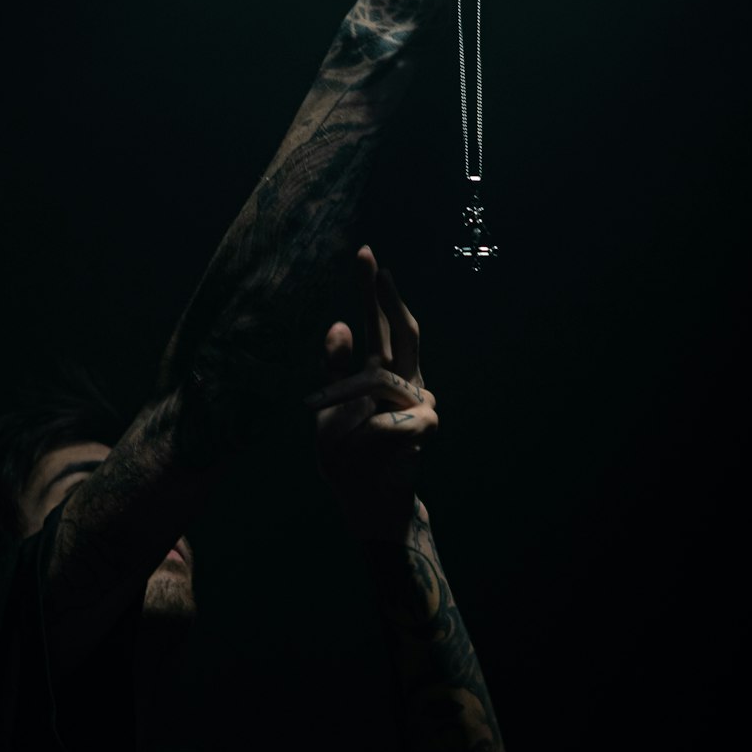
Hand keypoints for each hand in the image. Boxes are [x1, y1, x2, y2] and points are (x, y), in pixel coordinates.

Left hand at [307, 247, 438, 536]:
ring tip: (340, 430)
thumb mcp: (328, 409)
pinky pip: (389, 414)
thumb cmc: (348, 455)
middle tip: (373, 261)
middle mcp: (403, 381)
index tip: (365, 252)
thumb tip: (339, 324)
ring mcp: (417, 400)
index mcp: (380, 372)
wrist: (367, 499)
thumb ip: (334, 369)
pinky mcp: (423, 423)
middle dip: (386, 297)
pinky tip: (371, 449)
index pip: (378, 325)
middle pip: (403, 330)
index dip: (373, 291)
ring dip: (351, 402)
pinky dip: (371, 432)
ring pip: (385, 376)